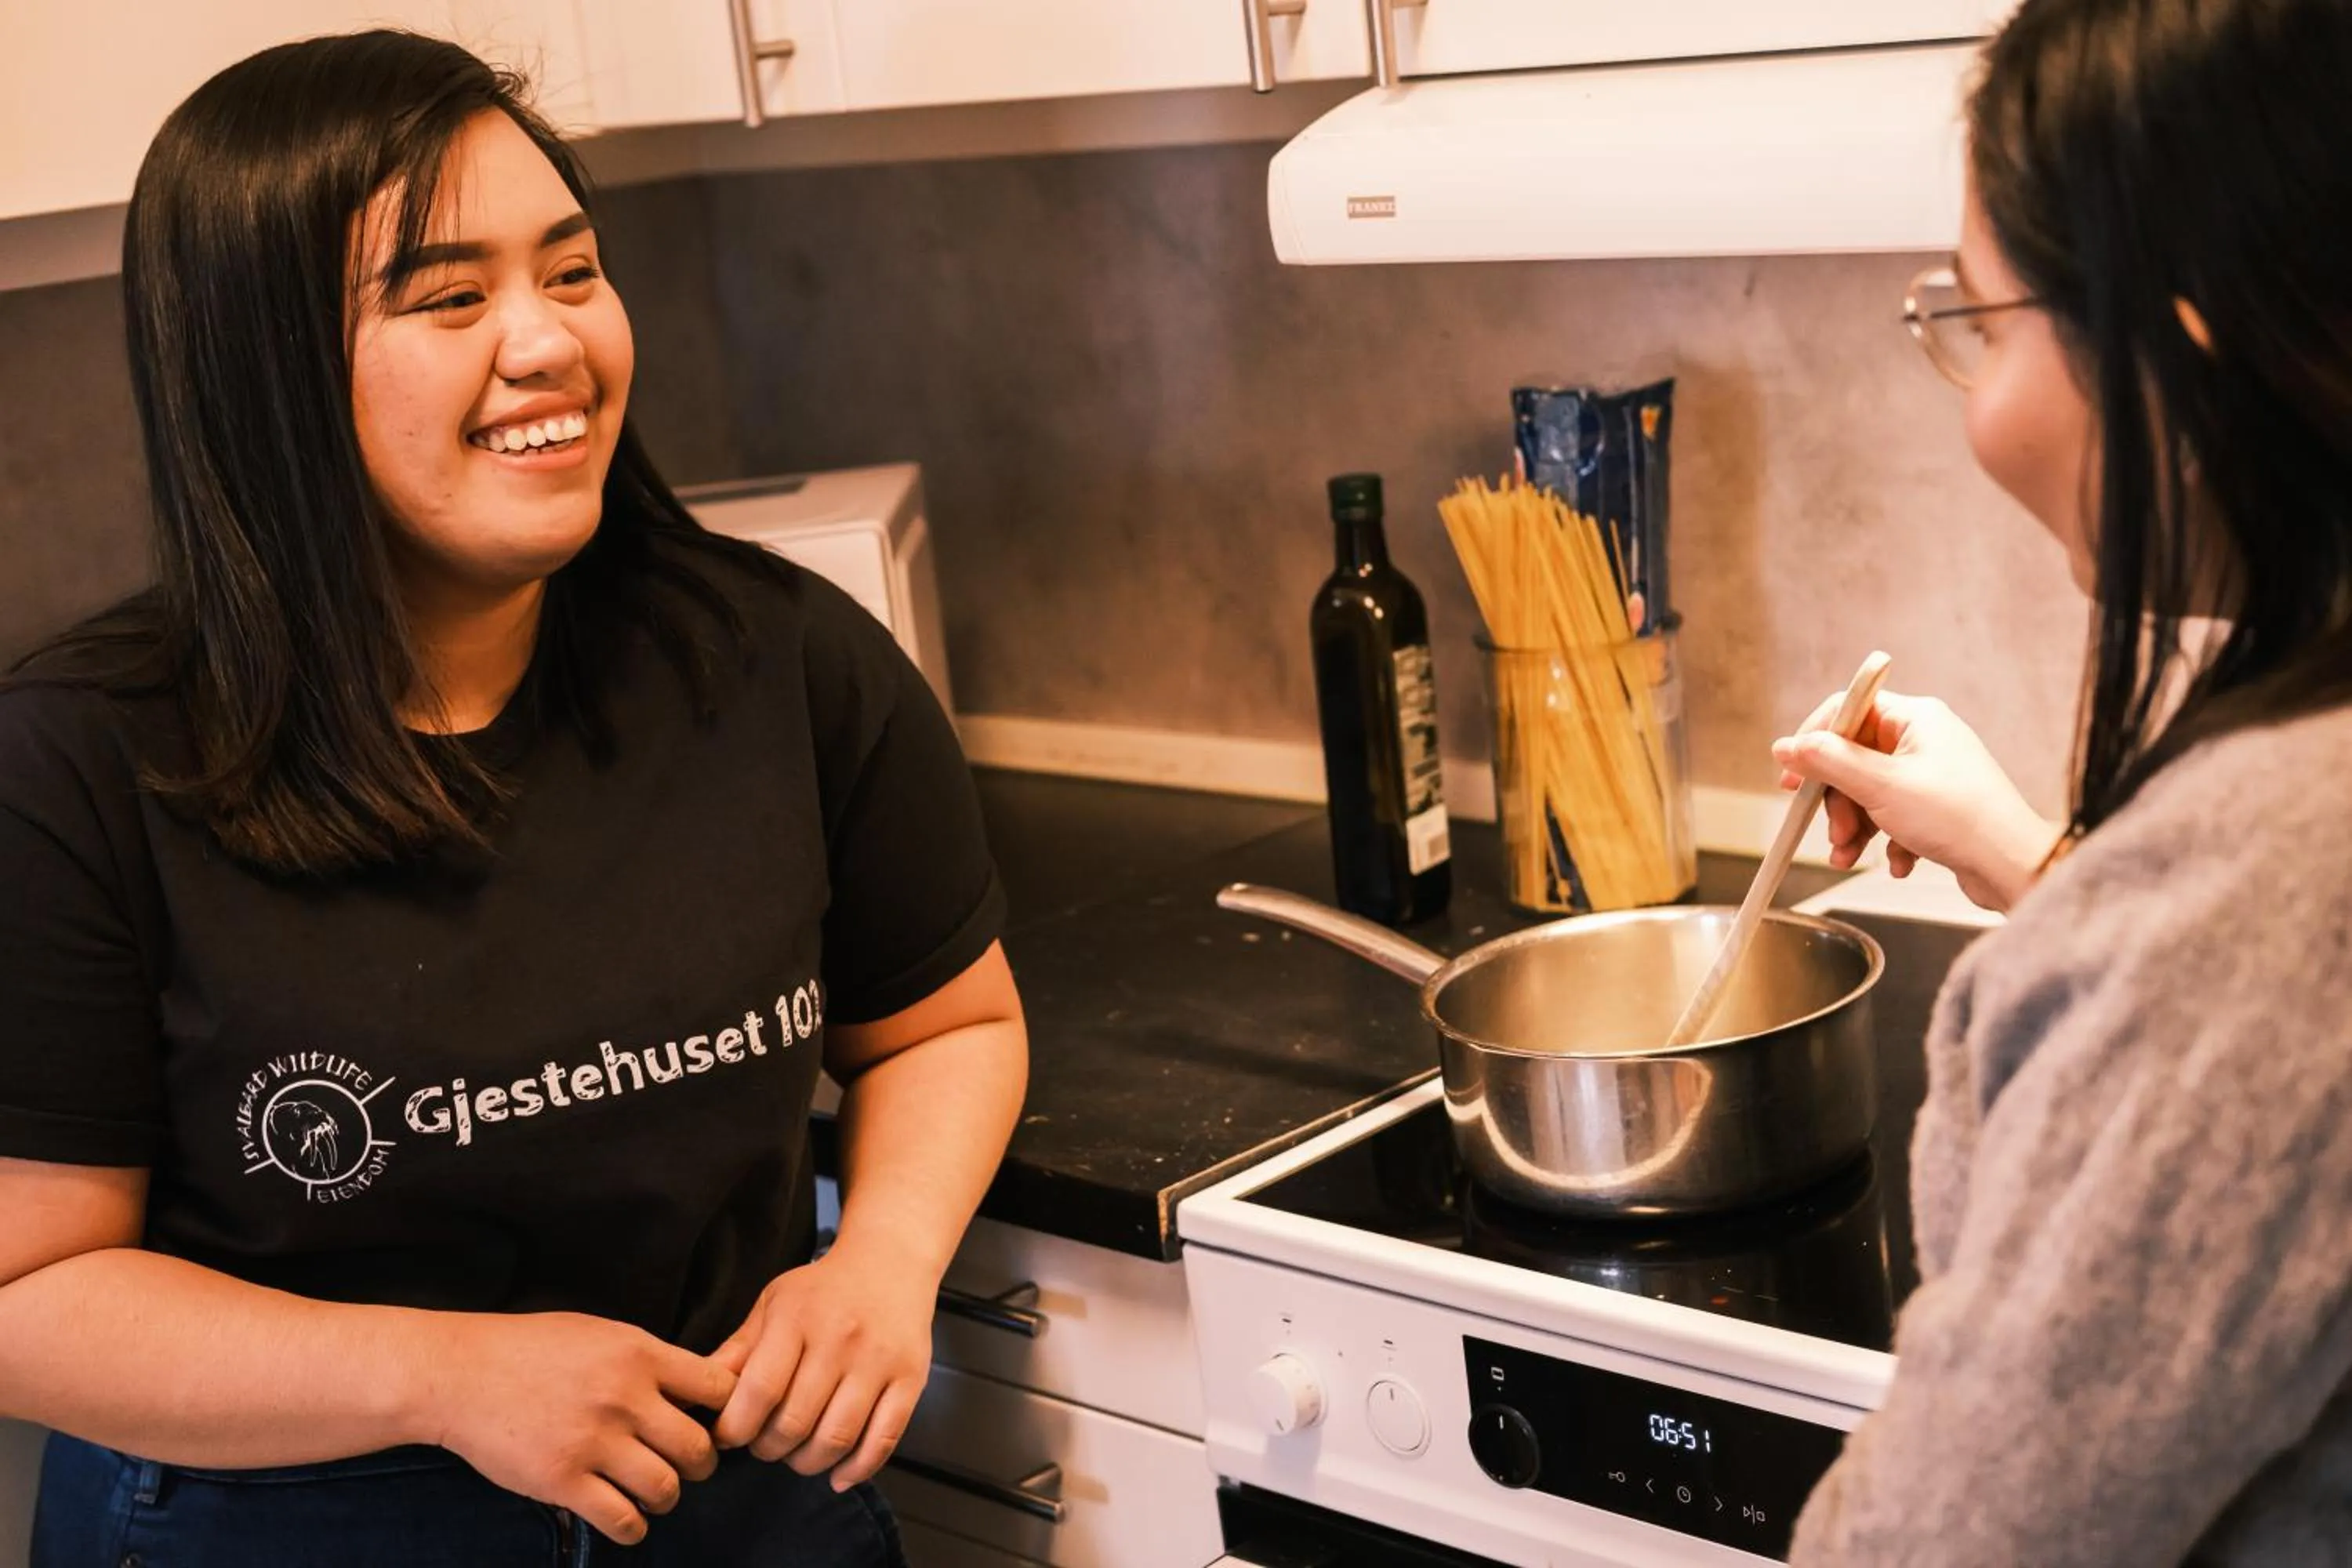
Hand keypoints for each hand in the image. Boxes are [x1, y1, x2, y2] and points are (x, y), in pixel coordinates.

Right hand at [414, 1310, 734, 1545]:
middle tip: (688, 1463)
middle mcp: (624, 1398)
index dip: (726, 1410)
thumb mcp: (600, 1333)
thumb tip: (695, 1387)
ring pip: (666, 1489)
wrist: (460, 1374)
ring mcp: (593, 1442)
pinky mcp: (562, 1481)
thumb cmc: (530, 1348)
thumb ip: (648, 1358)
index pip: (718, 1389)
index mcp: (640, 1354)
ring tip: (655, 1490)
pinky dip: (632, 1526)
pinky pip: (622, 1520)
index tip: (715, 1421)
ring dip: (668, 1496)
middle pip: (699, 1447)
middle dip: (702, 1462)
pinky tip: (625, 1516)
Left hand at [710, 1241, 935, 1490]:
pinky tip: (838, 1474)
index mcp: (797, 1319)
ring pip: (836, 1439)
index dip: (736, 1428)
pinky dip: (856, 1469)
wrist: (890, 1262)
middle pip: (795, 1424)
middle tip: (764, 1444)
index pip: (760, 1391)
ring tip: (796, 1453)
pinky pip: (883, 1440)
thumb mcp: (773, 1305)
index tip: (728, 1436)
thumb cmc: (822, 1290)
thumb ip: (737, 1352)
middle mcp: (840, 1339)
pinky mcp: (911, 1379)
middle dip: (768, 1449)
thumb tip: (691, 1397)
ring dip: (807, 1463)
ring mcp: (879, 1361)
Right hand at [1771, 689, 2063, 913]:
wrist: (2013, 866)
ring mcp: (1933, 773)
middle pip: (1854, 758)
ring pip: (1870, 792)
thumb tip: (1787, 746)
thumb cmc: (1959, 818)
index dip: (1813, 743)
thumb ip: (1828, 762)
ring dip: (1855, 827)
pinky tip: (1897, 862)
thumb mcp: (1879, 786)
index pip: (1846, 711)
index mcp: (1915, 717)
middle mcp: (1925, 739)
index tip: (1792, 778)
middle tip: (1835, 832)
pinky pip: (1895, 816)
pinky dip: (1887, 841)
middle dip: (1837, 801)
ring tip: (1850, 856)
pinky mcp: (1939, 806)